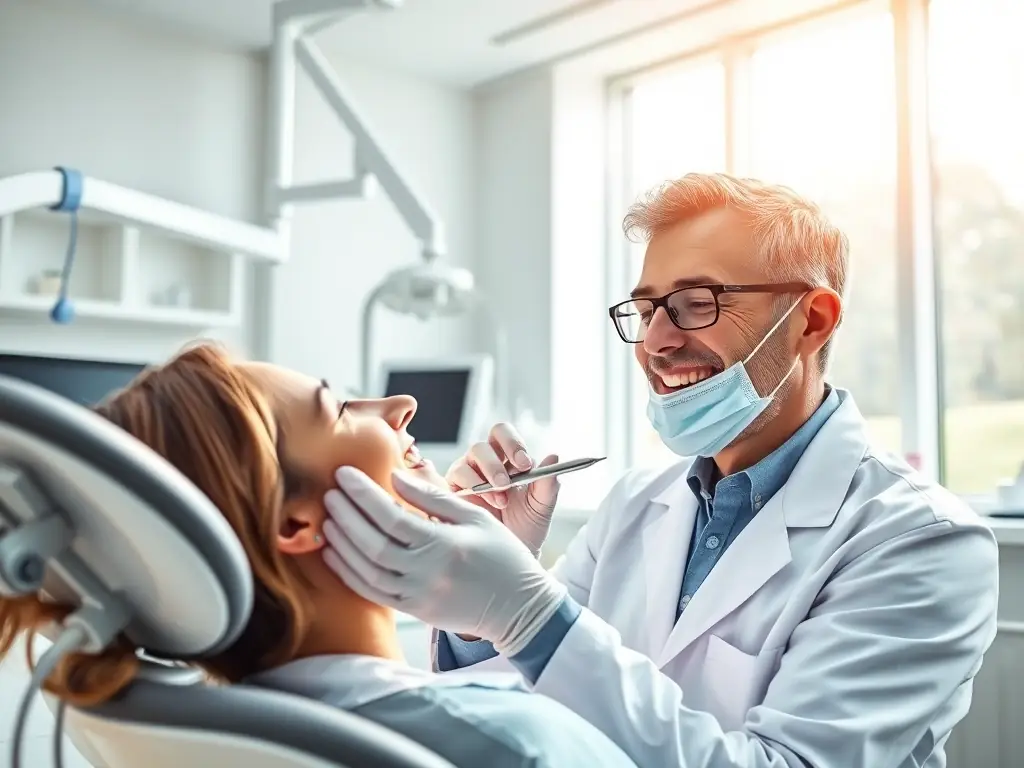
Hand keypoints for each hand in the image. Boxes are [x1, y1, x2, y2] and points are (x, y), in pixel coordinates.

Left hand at [322, 467, 566, 656]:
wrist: (519, 608)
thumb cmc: (502, 556)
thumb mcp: (475, 517)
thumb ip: (432, 497)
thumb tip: (394, 476)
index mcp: (443, 544)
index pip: (391, 516)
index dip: (363, 494)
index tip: (344, 474)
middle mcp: (426, 572)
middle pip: (373, 542)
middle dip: (347, 515)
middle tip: (329, 492)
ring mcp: (417, 595)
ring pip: (367, 569)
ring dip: (343, 543)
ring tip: (329, 519)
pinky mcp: (413, 611)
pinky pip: (372, 592)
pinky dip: (349, 573)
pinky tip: (335, 554)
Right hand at [446, 422, 559, 555]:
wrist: (510, 553)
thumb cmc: (526, 527)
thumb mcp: (541, 506)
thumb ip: (548, 482)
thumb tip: (554, 456)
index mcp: (508, 459)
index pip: (504, 434)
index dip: (512, 443)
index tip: (525, 464)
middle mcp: (485, 462)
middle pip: (484, 443)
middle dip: (497, 460)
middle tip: (508, 482)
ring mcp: (468, 473)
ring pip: (471, 456)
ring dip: (488, 474)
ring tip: (501, 499)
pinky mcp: (454, 488)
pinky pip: (458, 474)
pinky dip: (474, 485)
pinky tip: (489, 503)